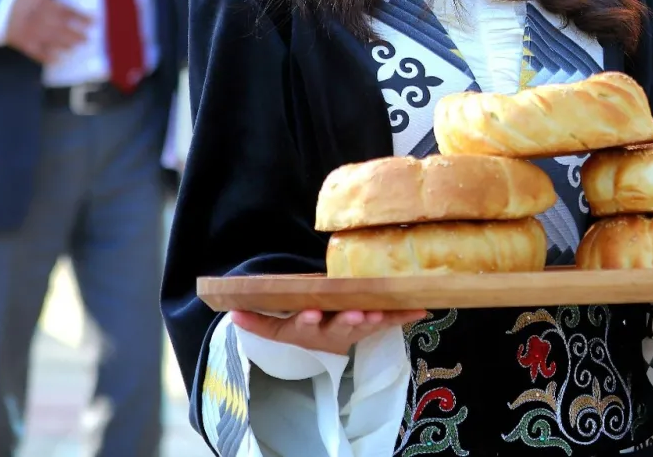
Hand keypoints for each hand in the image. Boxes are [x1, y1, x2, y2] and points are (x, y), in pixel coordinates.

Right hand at [5, 0, 89, 64]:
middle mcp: (41, 19)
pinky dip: (48, 57)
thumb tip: (72, 13)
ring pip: (54, 41)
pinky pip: (38, 53)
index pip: (69, 12)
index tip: (94, 22)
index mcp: (46, 5)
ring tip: (75, 46)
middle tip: (87, 39)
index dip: (83, 18)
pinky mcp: (25, 44)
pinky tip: (57, 60)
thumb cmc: (22, 2)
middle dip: (77, 35)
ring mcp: (33, 32)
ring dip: (67, 45)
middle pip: (64, 28)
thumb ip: (55, 4)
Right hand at [229, 308, 426, 354]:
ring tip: (383, 310)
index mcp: (309, 329)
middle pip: (341, 326)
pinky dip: (405, 316)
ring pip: (368, 324)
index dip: (308, 320)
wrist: (325, 343)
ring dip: (378, 318)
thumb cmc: (301, 326)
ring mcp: (357, 328)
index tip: (311, 313)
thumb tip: (232, 312)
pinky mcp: (376, 323)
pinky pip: (392, 320)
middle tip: (356, 313)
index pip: (305, 326)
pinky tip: (421, 309)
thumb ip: (257, 321)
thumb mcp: (277, 329)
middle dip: (349, 319)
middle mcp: (335, 330)